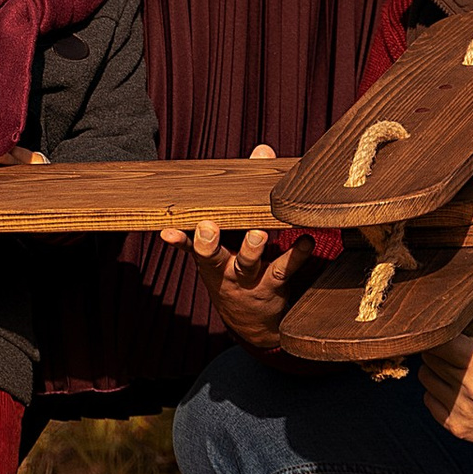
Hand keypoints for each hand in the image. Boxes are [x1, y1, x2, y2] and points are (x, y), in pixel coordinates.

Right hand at [166, 147, 291, 349]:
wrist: (252, 323)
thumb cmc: (238, 268)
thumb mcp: (231, 238)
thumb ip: (244, 193)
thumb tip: (262, 150)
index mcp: (210, 257)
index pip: (190, 246)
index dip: (179, 238)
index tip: (167, 231)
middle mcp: (224, 269)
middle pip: (211, 257)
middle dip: (208, 243)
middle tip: (208, 228)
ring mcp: (248, 279)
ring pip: (247, 264)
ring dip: (251, 248)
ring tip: (258, 233)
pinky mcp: (274, 285)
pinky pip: (284, 270)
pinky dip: (295, 255)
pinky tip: (305, 241)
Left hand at [418, 282, 472, 454]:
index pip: (439, 340)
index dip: (440, 329)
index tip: (447, 323)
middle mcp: (469, 390)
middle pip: (429, 357)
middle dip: (438, 345)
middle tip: (454, 340)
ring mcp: (462, 412)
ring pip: (425, 379)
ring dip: (435, 368)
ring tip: (456, 361)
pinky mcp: (459, 429)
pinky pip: (430, 402)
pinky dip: (437, 392)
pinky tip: (457, 384)